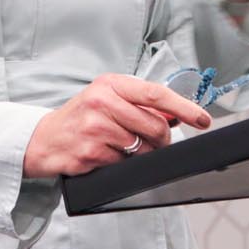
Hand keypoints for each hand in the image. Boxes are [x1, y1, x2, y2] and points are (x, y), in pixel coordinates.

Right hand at [22, 74, 212, 177]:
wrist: (45, 139)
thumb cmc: (81, 117)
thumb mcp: (107, 99)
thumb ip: (139, 104)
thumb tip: (177, 116)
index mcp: (110, 84)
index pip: (155, 94)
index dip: (184, 108)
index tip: (203, 119)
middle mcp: (102, 102)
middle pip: (155, 126)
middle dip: (163, 140)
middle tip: (158, 143)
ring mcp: (95, 128)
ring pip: (142, 148)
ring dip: (143, 154)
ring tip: (124, 147)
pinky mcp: (90, 153)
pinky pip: (124, 163)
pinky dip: (122, 163)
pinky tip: (108, 155)